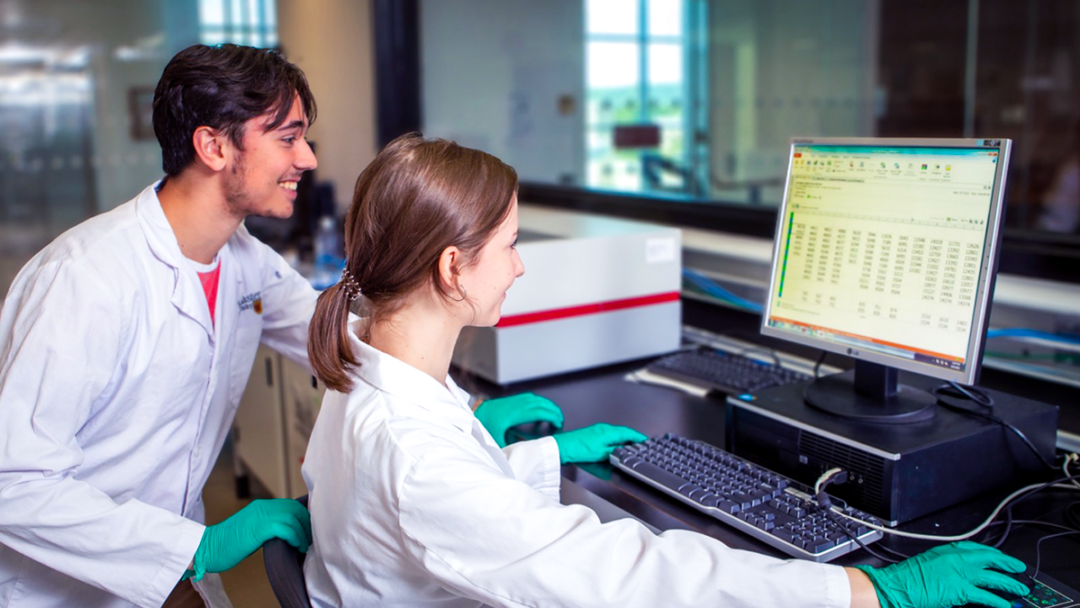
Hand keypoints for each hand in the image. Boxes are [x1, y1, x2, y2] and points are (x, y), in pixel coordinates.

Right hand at [187, 498, 310, 580]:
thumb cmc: (229, 544)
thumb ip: (268, 526)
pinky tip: (297, 546)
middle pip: (295, 509)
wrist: (208, 548)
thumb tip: (289, 532)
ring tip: (304, 546)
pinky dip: (295, 538)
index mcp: (262, 506)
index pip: (290, 505)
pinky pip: (286, 528)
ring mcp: (261, 516)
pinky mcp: (259, 528)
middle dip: (306, 524)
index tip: (308, 530)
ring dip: (303, 533)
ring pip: (293, 518)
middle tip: (309, 539)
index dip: (303, 517)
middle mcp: (263, 507)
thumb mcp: (252, 529)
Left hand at [474, 392, 563, 447]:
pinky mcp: (513, 399)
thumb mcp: (495, 442)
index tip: (558, 424)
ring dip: (548, 406)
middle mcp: (517, 404)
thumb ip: (507, 450)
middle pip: (541, 403)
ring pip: (537, 399)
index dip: (552, 416)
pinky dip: (540, 402)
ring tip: (554, 416)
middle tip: (561, 422)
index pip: (539, 412)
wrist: (475, 412)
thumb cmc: (485, 427)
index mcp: (514, 415)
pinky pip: (531, 398)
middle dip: (554, 411)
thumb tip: (515, 462)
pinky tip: (542, 409)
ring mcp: (515, 400)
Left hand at [552, 423, 647, 463]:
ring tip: (629, 448)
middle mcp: (604, 429)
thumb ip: (616, 451)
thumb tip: (625, 450)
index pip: (628, 433)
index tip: (646, 441)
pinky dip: (615, 442)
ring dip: (623, 441)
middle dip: (632, 439)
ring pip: (616, 435)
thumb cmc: (579, 449)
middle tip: (640, 446)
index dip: (638, 438)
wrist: (563, 447)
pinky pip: (608, 437)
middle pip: (623, 433)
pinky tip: (614, 448)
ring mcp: (598, 430)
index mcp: (609, 432)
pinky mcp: (592, 435)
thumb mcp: (602, 453)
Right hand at [855, 541, 1028, 607]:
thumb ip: (948, 566)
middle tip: (1020, 570)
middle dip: (1008, 565)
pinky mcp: (960, 590)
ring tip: (1021, 589)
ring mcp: (960, 573)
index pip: (978, 549)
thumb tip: (963, 575)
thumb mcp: (929, 565)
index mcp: (948, 551)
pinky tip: (1005, 605)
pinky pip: (985, 596)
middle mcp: (956, 559)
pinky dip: (998, 601)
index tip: (1003, 558)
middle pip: (991, 559)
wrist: (895, 586)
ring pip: (993, 577)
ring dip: (1010, 584)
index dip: (995, 555)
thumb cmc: (907, 578)